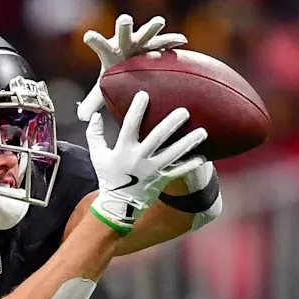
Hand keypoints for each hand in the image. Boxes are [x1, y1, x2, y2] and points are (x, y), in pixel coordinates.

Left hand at [77, 14, 188, 120]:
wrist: (132, 68)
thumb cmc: (116, 78)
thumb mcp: (102, 90)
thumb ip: (92, 101)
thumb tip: (82, 116)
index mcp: (110, 52)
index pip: (100, 46)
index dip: (95, 40)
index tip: (88, 36)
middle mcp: (126, 43)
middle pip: (124, 32)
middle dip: (124, 26)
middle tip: (124, 20)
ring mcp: (142, 42)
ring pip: (147, 33)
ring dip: (152, 27)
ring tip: (159, 22)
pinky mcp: (156, 45)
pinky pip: (166, 42)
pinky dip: (173, 40)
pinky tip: (182, 40)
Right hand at [87, 91, 207, 234]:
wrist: (118, 205)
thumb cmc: (108, 176)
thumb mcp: (97, 155)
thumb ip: (94, 135)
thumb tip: (95, 115)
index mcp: (122, 151)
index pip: (129, 127)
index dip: (136, 111)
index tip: (144, 94)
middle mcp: (139, 160)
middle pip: (157, 139)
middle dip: (170, 124)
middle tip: (184, 111)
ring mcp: (152, 171)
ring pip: (173, 155)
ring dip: (188, 143)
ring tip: (202, 132)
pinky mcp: (161, 180)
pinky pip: (178, 172)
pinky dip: (190, 165)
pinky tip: (203, 156)